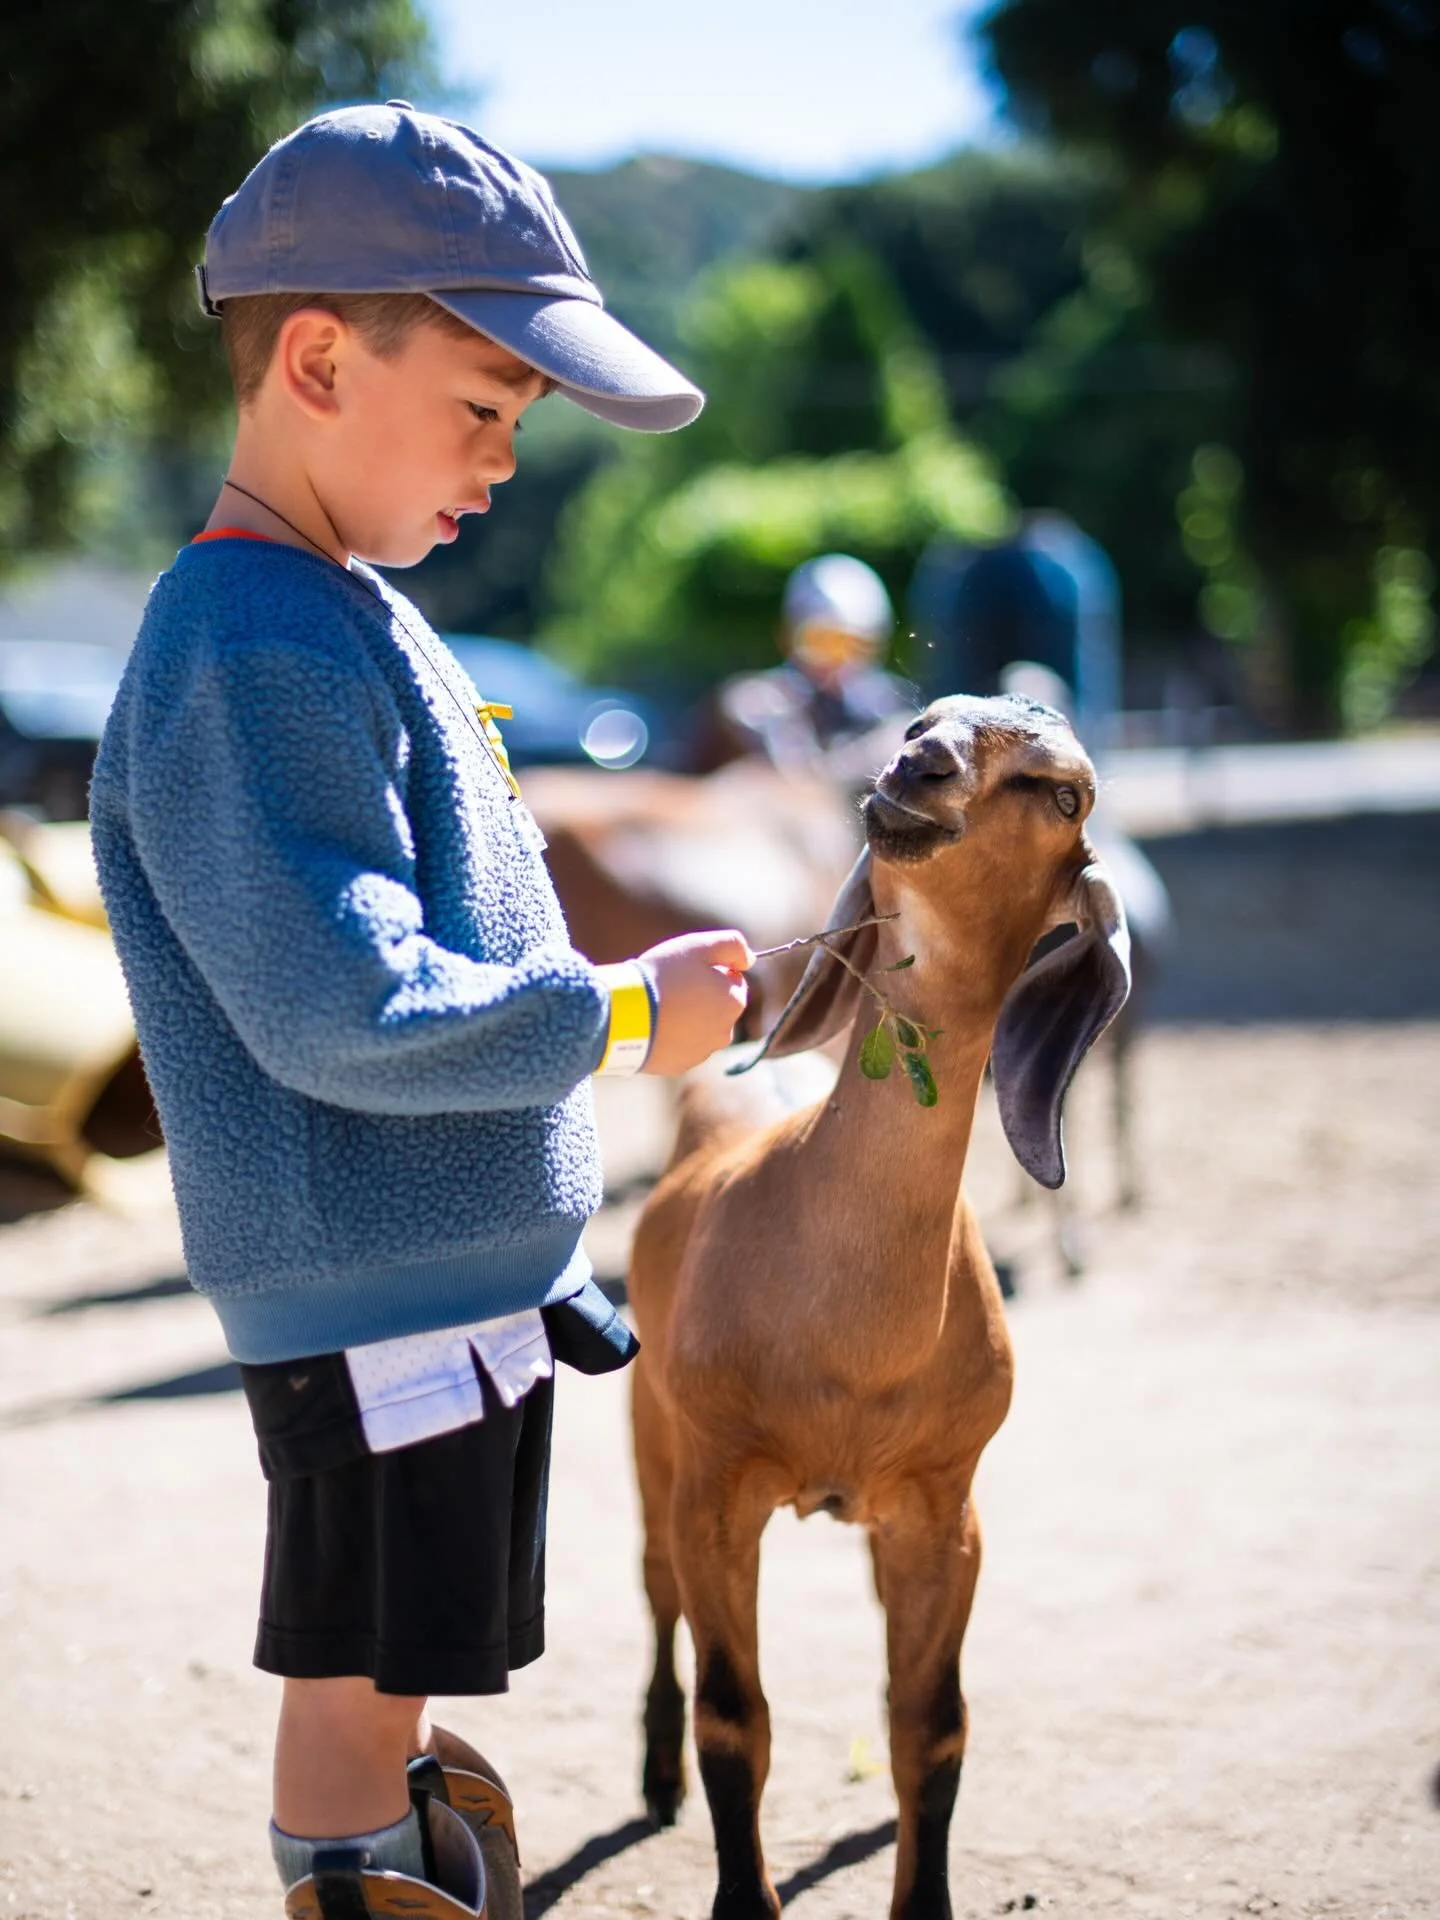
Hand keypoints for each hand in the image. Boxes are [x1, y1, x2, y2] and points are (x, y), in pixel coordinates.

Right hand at [638, 930, 753, 1075]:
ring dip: (687, 1018)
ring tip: (660, 1006)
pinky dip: (672, 1036)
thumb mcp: (699, 946)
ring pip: (700, 1029)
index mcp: (735, 1002)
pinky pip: (680, 1046)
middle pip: (718, 1007)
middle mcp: (725, 1032)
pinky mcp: (680, 1065)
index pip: (733, 981)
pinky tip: (653, 1025)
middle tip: (673, 986)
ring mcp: (702, 1052)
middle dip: (702, 996)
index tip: (688, 969)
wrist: (626, 1015)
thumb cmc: (664, 976)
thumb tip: (749, 959)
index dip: (712, 971)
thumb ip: (733, 946)